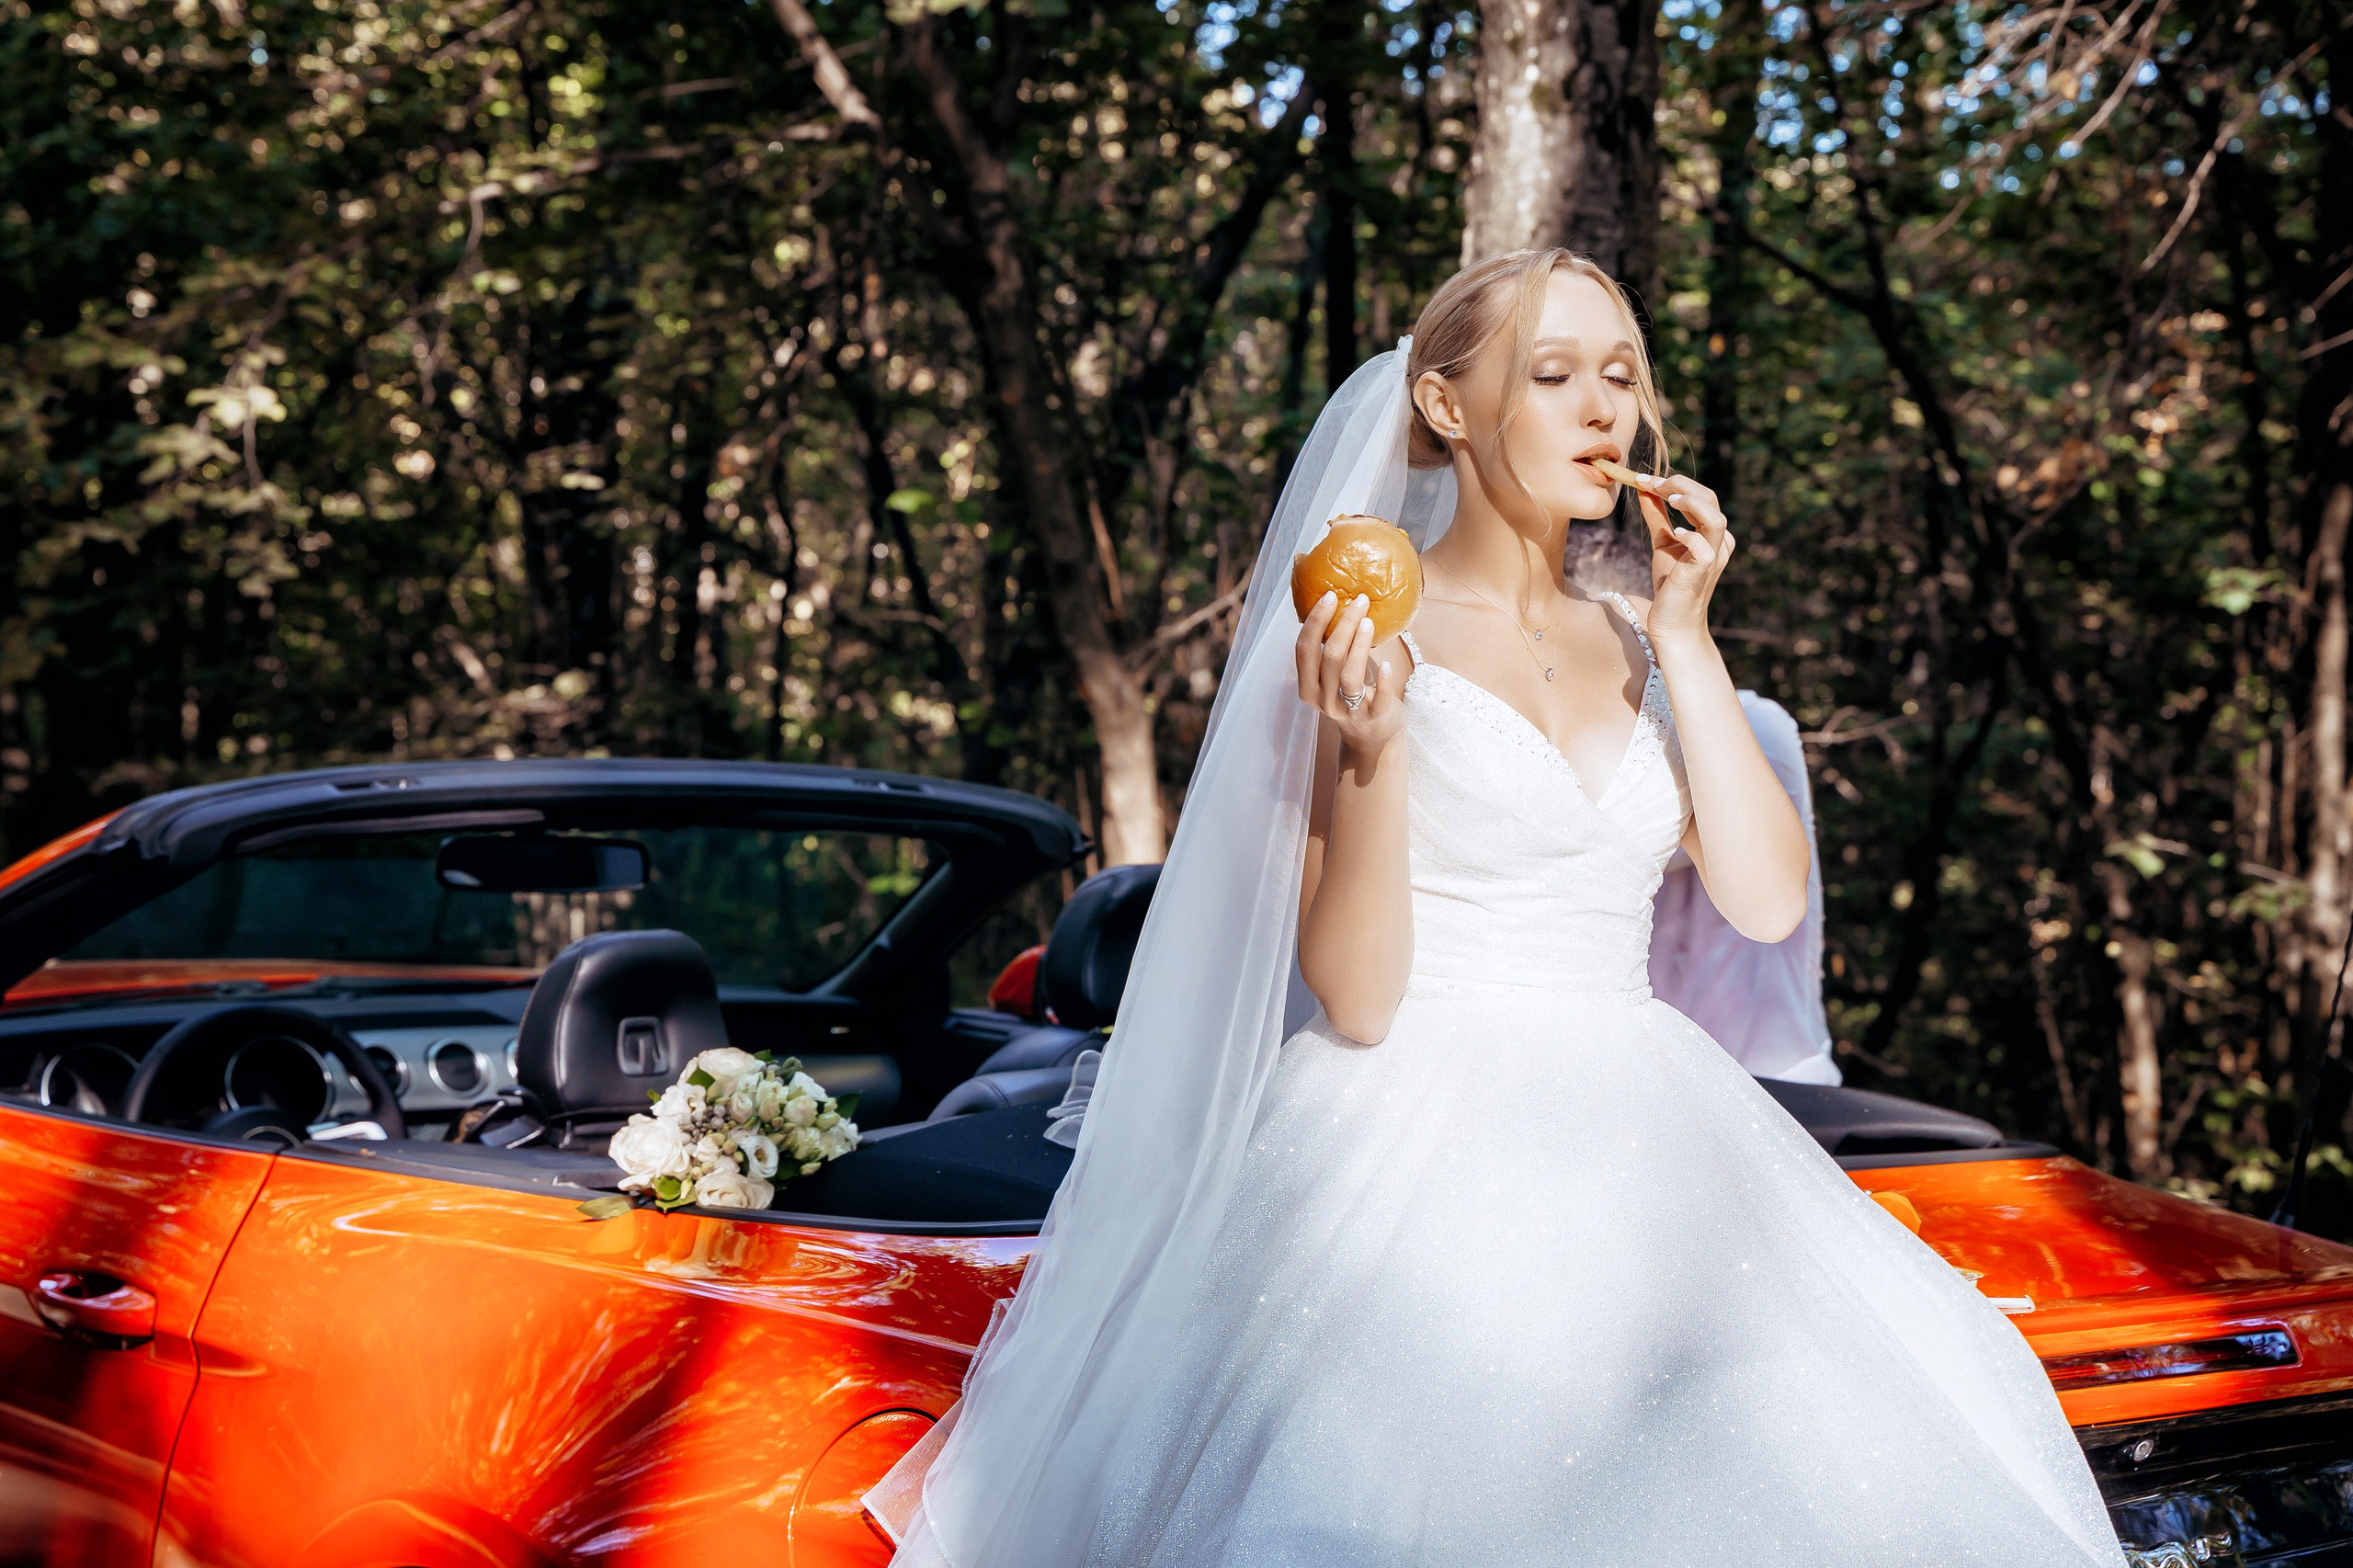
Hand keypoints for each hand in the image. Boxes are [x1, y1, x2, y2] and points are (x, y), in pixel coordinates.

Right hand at [1295, 592, 1406, 757]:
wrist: (1373, 737)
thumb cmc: (1353, 696)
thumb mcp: (1334, 677)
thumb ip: (1331, 650)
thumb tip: (1341, 603)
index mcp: (1308, 687)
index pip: (1304, 650)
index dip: (1315, 621)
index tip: (1330, 596)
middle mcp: (1323, 700)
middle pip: (1329, 657)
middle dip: (1344, 624)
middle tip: (1360, 600)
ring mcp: (1348, 711)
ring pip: (1350, 675)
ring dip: (1360, 645)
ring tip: (1369, 621)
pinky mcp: (1373, 718)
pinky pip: (1378, 699)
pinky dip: (1384, 681)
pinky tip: (1388, 664)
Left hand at [1624, 472, 1735, 637]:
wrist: (1671, 621)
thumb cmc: (1670, 583)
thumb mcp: (1662, 542)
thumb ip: (1657, 515)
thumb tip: (1645, 489)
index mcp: (1711, 532)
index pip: (1701, 496)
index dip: (1674, 484)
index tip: (1644, 479)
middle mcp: (1718, 541)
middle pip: (1710, 499)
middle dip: (1680, 486)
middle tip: (1651, 482)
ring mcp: (1714, 556)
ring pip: (1715, 519)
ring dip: (1691, 504)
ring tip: (1668, 499)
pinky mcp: (1703, 571)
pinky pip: (1705, 549)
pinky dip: (1690, 536)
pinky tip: (1674, 533)